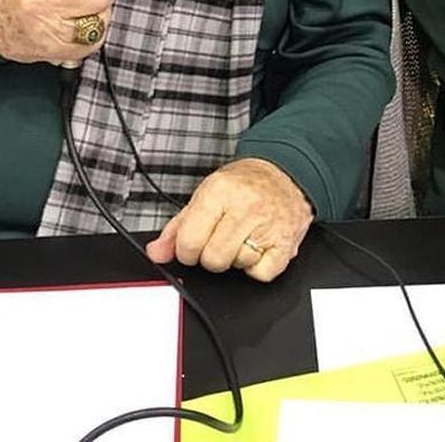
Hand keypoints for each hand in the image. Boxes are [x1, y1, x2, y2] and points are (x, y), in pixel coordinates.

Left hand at [146, 158, 314, 282]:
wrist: (286, 171)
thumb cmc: (245, 183)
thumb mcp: (206, 193)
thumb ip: (179, 225)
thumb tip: (157, 252)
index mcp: (220, 191)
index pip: (189, 242)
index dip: (186, 249)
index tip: (193, 242)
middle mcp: (245, 207)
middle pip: (213, 259)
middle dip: (211, 255)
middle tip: (220, 238)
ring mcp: (269, 225)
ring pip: (237, 266)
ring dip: (236, 258)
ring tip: (243, 236)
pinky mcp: (287, 242)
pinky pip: (261, 274)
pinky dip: (257, 267)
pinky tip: (258, 246)